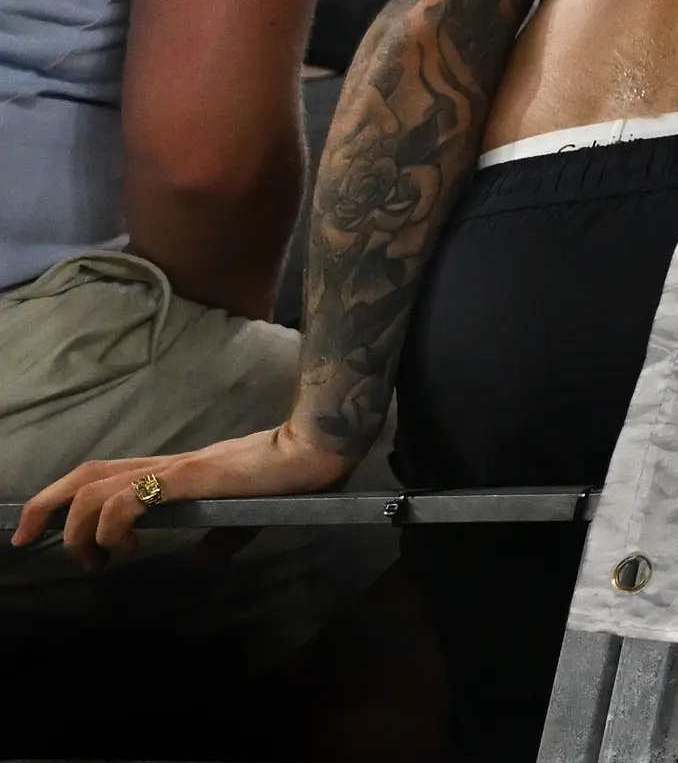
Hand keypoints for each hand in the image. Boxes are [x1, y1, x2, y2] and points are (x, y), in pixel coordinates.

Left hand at [12, 424, 352, 566]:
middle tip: (23, 540)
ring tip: (95, 561)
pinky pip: (129, 499)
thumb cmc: (285, 480)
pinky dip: (112, 527)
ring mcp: (173, 470)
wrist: (313, 452)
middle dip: (44, 508)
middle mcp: (162, 467)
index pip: (101, 477)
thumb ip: (218, 539)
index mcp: (171, 475)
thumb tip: (200, 562)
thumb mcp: (242, 520)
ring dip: (79, 530)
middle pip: (84, 476)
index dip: (61, 500)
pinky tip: (126, 549)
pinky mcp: (186, 477)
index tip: (37, 532)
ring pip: (95, 490)